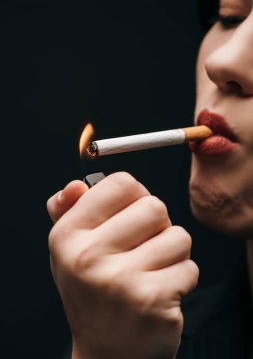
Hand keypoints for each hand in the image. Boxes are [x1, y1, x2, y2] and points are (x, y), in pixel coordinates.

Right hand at [47, 172, 198, 358]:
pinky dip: (181, 278)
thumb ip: (69, 211)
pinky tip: (160, 293)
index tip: (132, 214)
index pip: (122, 183)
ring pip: (178, 236)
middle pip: (154, 207)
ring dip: (172, 253)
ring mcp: (120, 280)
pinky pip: (189, 267)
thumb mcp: (70, 250)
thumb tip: (77, 185)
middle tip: (142, 248)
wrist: (106, 353)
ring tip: (150, 271)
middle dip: (157, 226)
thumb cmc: (93, 292)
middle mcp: (88, 256)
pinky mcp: (151, 301)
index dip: (136, 195)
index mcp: (67, 235)